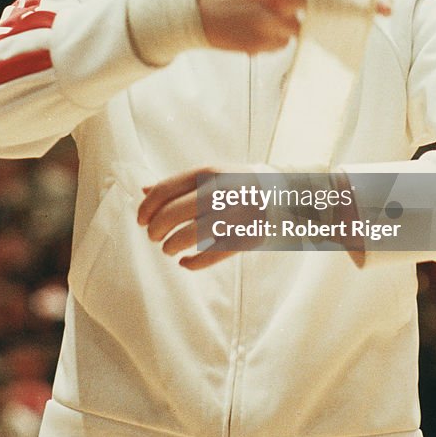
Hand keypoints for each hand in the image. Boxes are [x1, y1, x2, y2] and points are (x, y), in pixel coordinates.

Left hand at [137, 166, 365, 268]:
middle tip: (154, 237)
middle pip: (172, 214)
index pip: (165, 190)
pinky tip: (185, 263)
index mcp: (210, 173)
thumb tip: (143, 190)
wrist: (295, 193)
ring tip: (169, 249)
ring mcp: (235, 214)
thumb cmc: (246, 184)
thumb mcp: (216, 175)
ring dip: (171, 246)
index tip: (140, 220)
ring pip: (188, 236)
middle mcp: (221, 191)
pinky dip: (192, 263)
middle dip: (155, 230)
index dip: (146, 209)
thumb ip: (182, 183)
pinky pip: (211, 255)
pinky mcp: (247, 237)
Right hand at [195, 0, 390, 53]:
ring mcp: (272, 20)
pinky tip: (255, 25)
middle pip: (331, 3)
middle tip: (380, 14)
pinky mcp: (264, 43)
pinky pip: (286, 41)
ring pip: (309, 25)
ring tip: (272, 14)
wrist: (186, 5)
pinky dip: (279, 35)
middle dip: (357, 9)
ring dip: (304, 22)